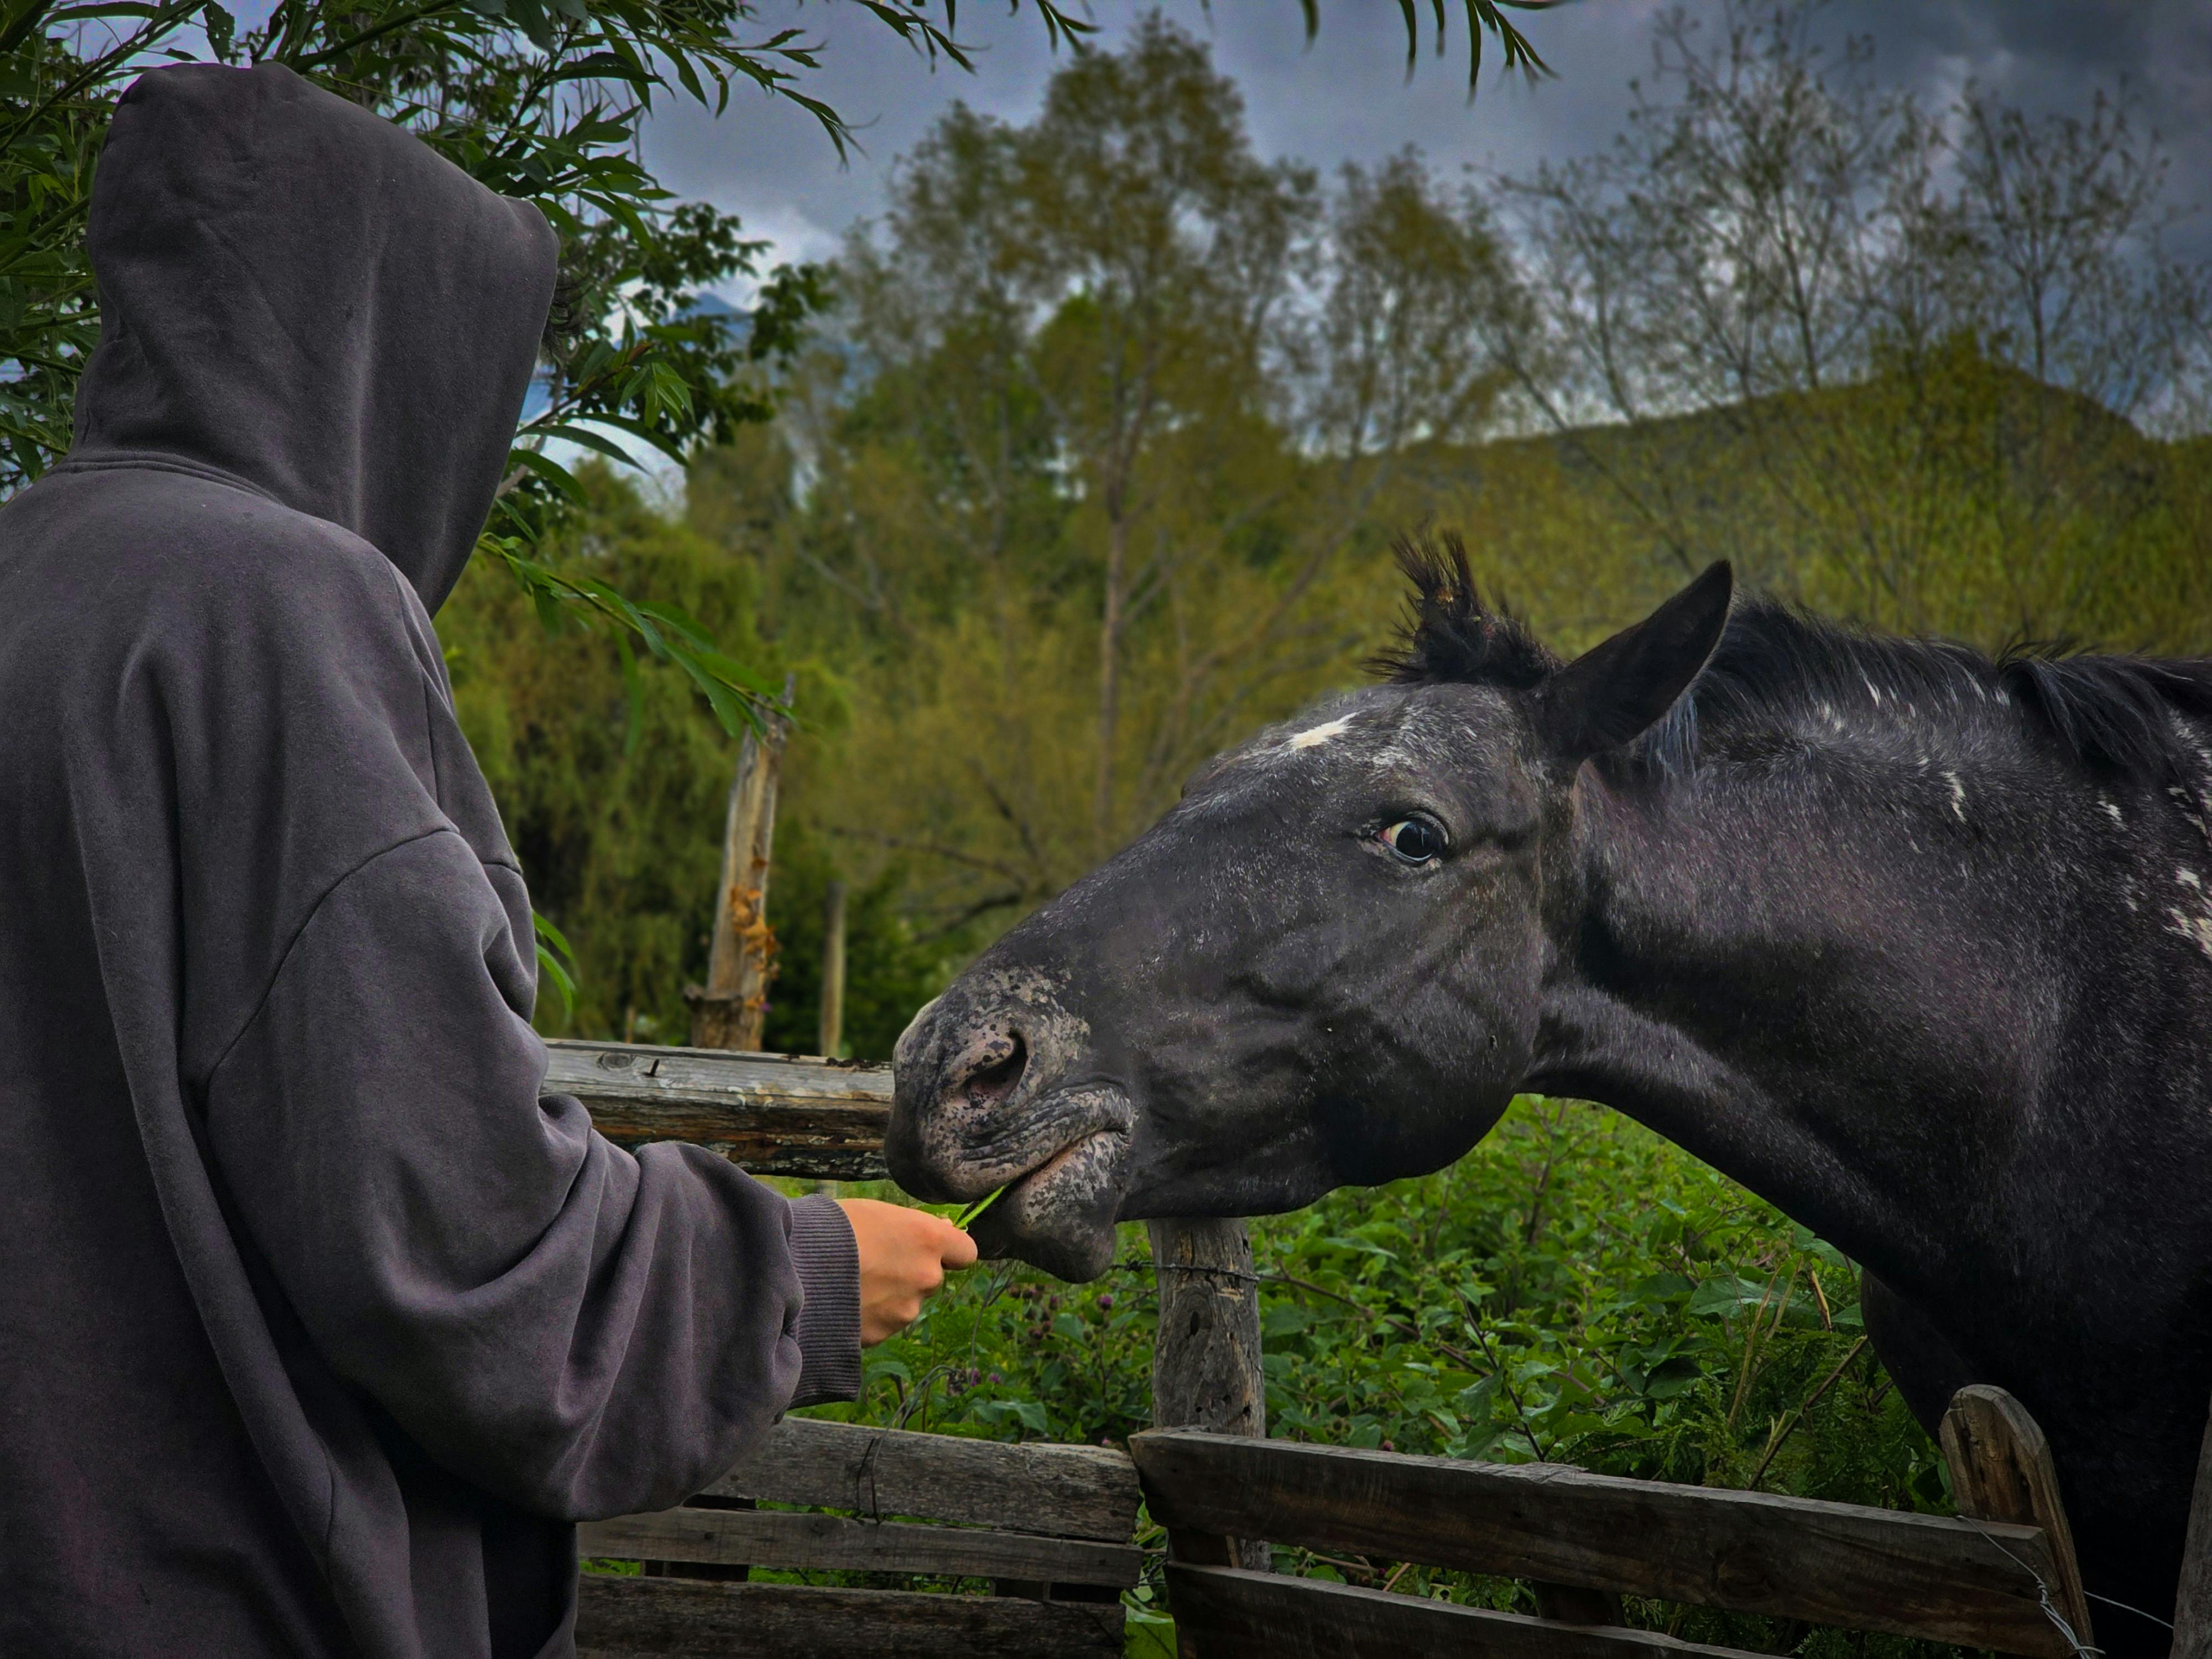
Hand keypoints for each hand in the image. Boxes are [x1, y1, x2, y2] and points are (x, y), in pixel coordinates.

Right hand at [837, 1198, 977, 1344]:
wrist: (792, 1268)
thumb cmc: (832, 1227)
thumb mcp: (877, 1212)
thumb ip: (912, 1226)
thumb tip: (940, 1228)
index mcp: (928, 1240)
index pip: (966, 1251)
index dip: (950, 1250)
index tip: (930, 1247)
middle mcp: (926, 1277)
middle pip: (932, 1278)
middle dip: (911, 1273)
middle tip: (875, 1262)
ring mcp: (905, 1310)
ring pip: (907, 1303)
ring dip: (890, 1296)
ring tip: (852, 1282)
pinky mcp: (882, 1335)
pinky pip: (883, 1323)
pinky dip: (870, 1315)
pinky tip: (843, 1300)